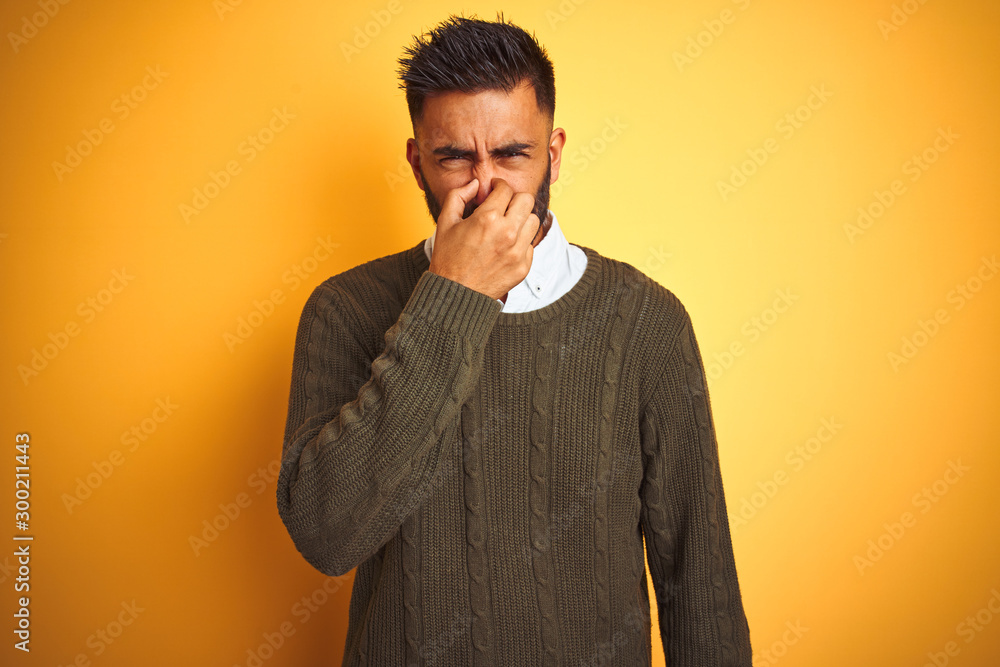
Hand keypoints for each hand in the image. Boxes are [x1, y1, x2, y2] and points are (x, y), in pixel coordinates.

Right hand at [428, 177, 539, 300]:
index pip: (505, 189)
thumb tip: (475, 184)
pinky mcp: (523, 266)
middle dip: (514, 198)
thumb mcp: (445, 222)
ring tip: (507, 225)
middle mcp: (507, 233)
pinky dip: (521, 241)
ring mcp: (518, 251)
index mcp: (488, 219)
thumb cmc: (448, 258)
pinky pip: (530, 244)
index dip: (499, 185)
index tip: (495, 189)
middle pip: (526, 200)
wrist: (455, 293)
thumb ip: (458, 196)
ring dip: (521, 219)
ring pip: (534, 220)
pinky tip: (506, 245)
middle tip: (504, 205)